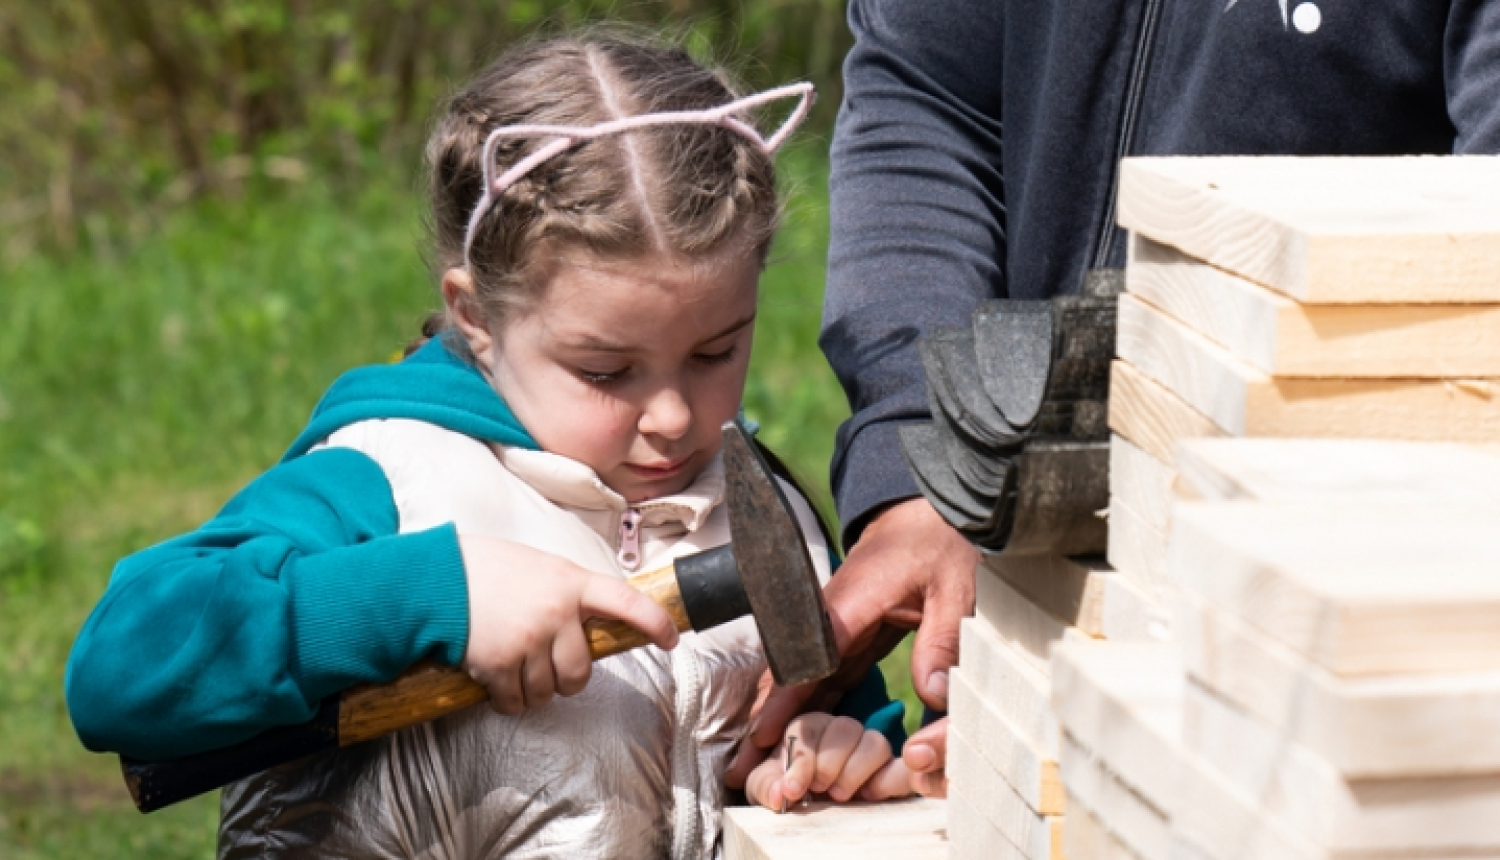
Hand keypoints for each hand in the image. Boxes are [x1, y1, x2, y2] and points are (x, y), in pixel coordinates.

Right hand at [459, 536, 678, 715]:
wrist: (435, 578)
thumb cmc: (488, 569)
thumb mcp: (541, 566)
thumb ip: (568, 592)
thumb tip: (592, 624)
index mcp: (572, 582)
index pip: (627, 602)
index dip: (655, 623)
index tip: (671, 638)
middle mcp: (557, 612)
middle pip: (581, 671)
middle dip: (568, 679)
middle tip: (548, 666)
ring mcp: (529, 639)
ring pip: (549, 691)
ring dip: (534, 691)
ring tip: (515, 668)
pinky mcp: (499, 663)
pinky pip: (516, 702)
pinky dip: (508, 701)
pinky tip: (496, 683)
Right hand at [726, 497, 975, 786]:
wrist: (933, 509)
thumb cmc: (942, 539)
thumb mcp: (956, 586)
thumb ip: (943, 638)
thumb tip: (932, 694)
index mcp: (853, 598)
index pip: (808, 654)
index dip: (785, 698)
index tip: (763, 733)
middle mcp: (835, 613)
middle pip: (791, 671)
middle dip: (764, 719)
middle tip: (740, 765)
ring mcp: (840, 623)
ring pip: (803, 675)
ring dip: (780, 718)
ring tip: (754, 761)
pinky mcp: (852, 632)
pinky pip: (824, 672)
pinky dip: (807, 704)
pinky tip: (795, 735)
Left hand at [744, 713, 911, 809]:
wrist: (810, 805)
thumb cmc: (788, 788)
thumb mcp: (769, 787)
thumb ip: (768, 786)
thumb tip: (781, 793)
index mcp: (810, 728)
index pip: (809, 728)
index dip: (802, 760)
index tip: (793, 789)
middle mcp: (843, 732)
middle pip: (845, 727)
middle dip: (828, 763)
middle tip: (818, 789)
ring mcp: (869, 750)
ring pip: (875, 742)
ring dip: (855, 770)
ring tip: (839, 795)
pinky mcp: (891, 773)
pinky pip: (902, 768)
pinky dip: (891, 779)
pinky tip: (870, 795)